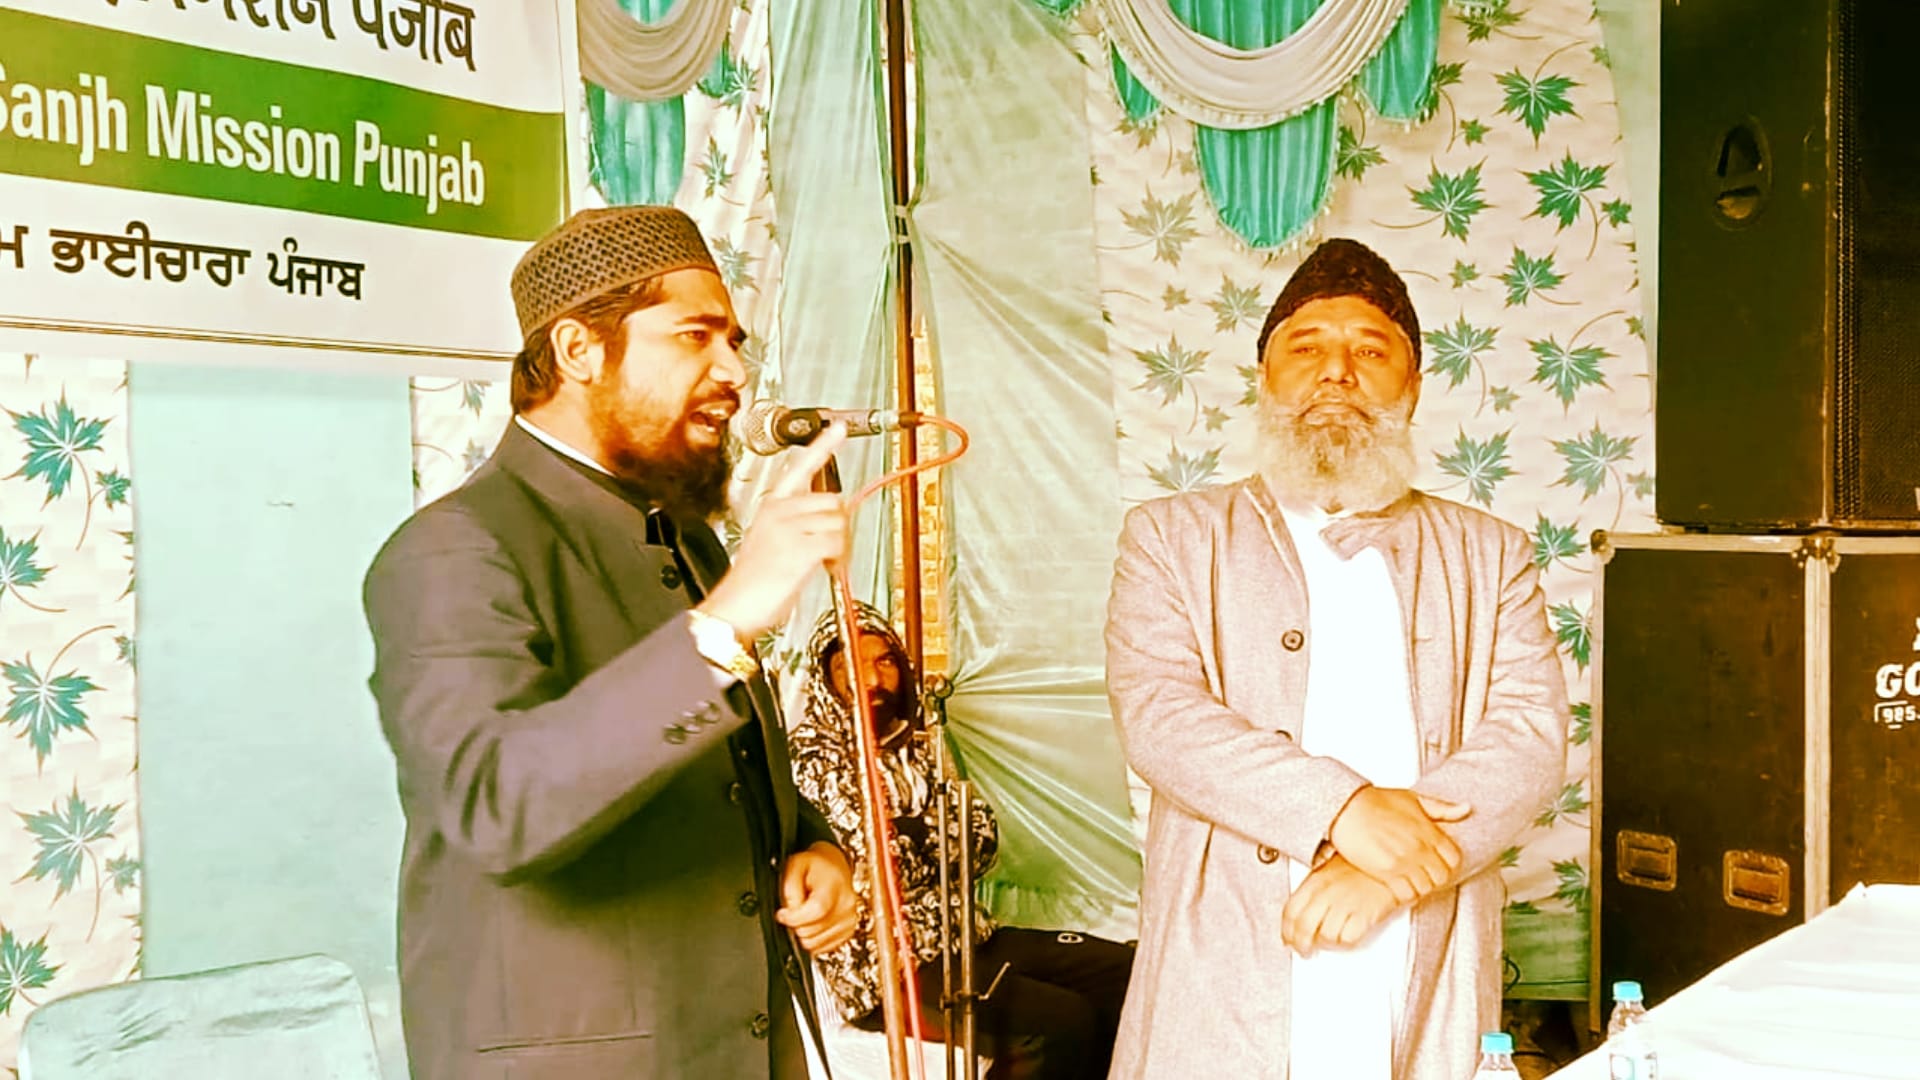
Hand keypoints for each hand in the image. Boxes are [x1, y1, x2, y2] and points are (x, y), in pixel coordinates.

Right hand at [698, 424, 849, 638]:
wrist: (734, 608)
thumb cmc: (753, 583)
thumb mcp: (773, 544)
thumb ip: (798, 526)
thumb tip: (832, 520)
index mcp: (771, 506)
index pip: (801, 468)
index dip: (823, 446)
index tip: (840, 428)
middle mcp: (779, 511)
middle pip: (833, 502)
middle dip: (837, 527)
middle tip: (828, 552)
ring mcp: (789, 527)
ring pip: (838, 522)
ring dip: (839, 546)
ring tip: (821, 564)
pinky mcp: (800, 547)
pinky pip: (836, 543)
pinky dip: (837, 559)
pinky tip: (823, 569)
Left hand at [775, 842, 857, 953]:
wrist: (834, 867)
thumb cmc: (814, 866)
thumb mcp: (796, 865)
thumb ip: (790, 889)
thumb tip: (789, 913)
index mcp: (834, 885)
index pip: (816, 911)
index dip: (793, 917)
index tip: (782, 914)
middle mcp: (846, 905)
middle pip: (812, 931)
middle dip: (796, 923)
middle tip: (796, 909)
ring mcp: (849, 920)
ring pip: (814, 944)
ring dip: (804, 932)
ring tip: (806, 914)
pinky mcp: (848, 932)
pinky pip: (822, 948)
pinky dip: (814, 939)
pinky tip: (814, 922)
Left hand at [1280, 853, 1399, 956]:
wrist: (1394, 862)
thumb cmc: (1364, 865)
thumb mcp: (1332, 868)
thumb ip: (1315, 888)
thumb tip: (1303, 910)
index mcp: (1316, 880)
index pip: (1291, 910)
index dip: (1287, 930)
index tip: (1288, 938)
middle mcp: (1327, 893)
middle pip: (1304, 927)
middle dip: (1301, 944)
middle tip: (1305, 951)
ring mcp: (1345, 904)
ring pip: (1324, 935)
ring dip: (1325, 943)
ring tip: (1329, 942)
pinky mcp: (1364, 914)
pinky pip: (1347, 938)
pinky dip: (1345, 942)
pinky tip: (1347, 937)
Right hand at [1326, 787, 1468, 903]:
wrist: (1346, 807)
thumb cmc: (1376, 801)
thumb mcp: (1413, 799)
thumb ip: (1442, 807)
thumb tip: (1467, 809)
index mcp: (1429, 831)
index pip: (1453, 858)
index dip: (1447, 864)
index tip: (1437, 863)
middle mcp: (1420, 848)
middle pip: (1441, 877)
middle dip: (1434, 877)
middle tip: (1422, 874)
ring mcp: (1404, 861)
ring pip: (1424, 888)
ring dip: (1418, 886)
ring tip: (1408, 879)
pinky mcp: (1386, 872)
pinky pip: (1405, 894)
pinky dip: (1404, 893)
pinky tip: (1396, 883)